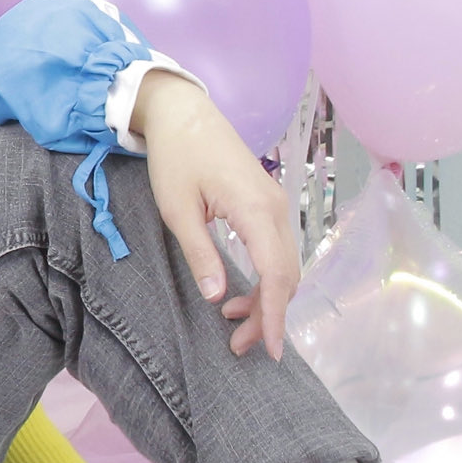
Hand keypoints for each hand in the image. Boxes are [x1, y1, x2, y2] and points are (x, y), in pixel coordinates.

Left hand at [134, 71, 297, 358]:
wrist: (183, 113)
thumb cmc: (175, 158)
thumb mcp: (178, 209)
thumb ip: (201, 254)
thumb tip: (218, 298)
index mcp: (256, 210)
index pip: (276, 275)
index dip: (274, 316)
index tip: (270, 349)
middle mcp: (276, 209)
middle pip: (286, 275)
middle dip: (268, 314)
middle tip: (240, 345)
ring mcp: (275, 204)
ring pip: (283, 264)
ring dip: (266, 296)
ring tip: (234, 323)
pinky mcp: (266, 202)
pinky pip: (275, 248)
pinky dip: (264, 275)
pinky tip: (241, 290)